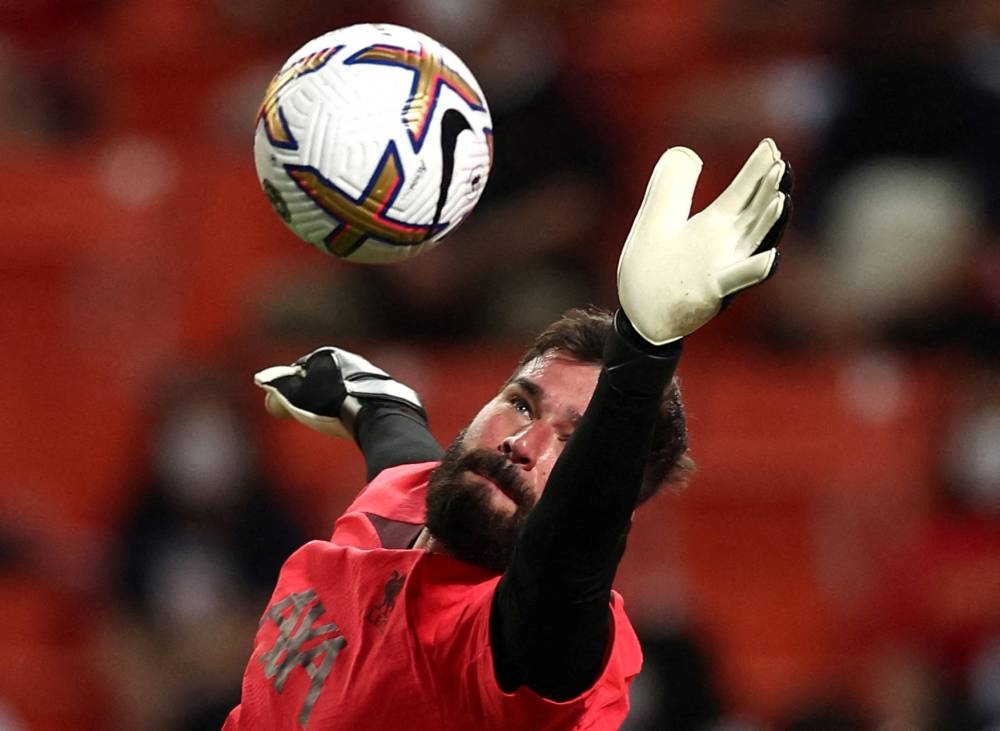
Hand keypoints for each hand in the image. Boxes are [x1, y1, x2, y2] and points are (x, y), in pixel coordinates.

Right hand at [254, 347, 424, 438]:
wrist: (378, 415)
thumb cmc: (332, 406)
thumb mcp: (295, 399)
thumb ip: (276, 390)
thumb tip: (262, 384)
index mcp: (329, 355)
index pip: (301, 368)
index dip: (291, 386)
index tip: (289, 402)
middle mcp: (352, 360)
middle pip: (326, 377)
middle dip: (317, 393)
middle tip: (312, 413)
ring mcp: (372, 374)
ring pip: (348, 387)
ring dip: (341, 401)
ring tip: (336, 419)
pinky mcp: (388, 391)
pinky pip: (367, 399)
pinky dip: (359, 408)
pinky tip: (357, 421)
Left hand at [617, 138, 791, 344]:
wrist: (639, 312)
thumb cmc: (652, 267)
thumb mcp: (658, 216)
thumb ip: (673, 186)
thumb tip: (687, 153)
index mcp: (714, 224)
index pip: (742, 192)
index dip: (757, 169)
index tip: (771, 144)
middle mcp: (725, 244)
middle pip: (756, 212)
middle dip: (771, 189)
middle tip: (782, 164)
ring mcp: (723, 268)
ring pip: (754, 241)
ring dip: (770, 222)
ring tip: (783, 199)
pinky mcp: (714, 292)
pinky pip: (738, 280)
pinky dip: (756, 270)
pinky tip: (773, 257)